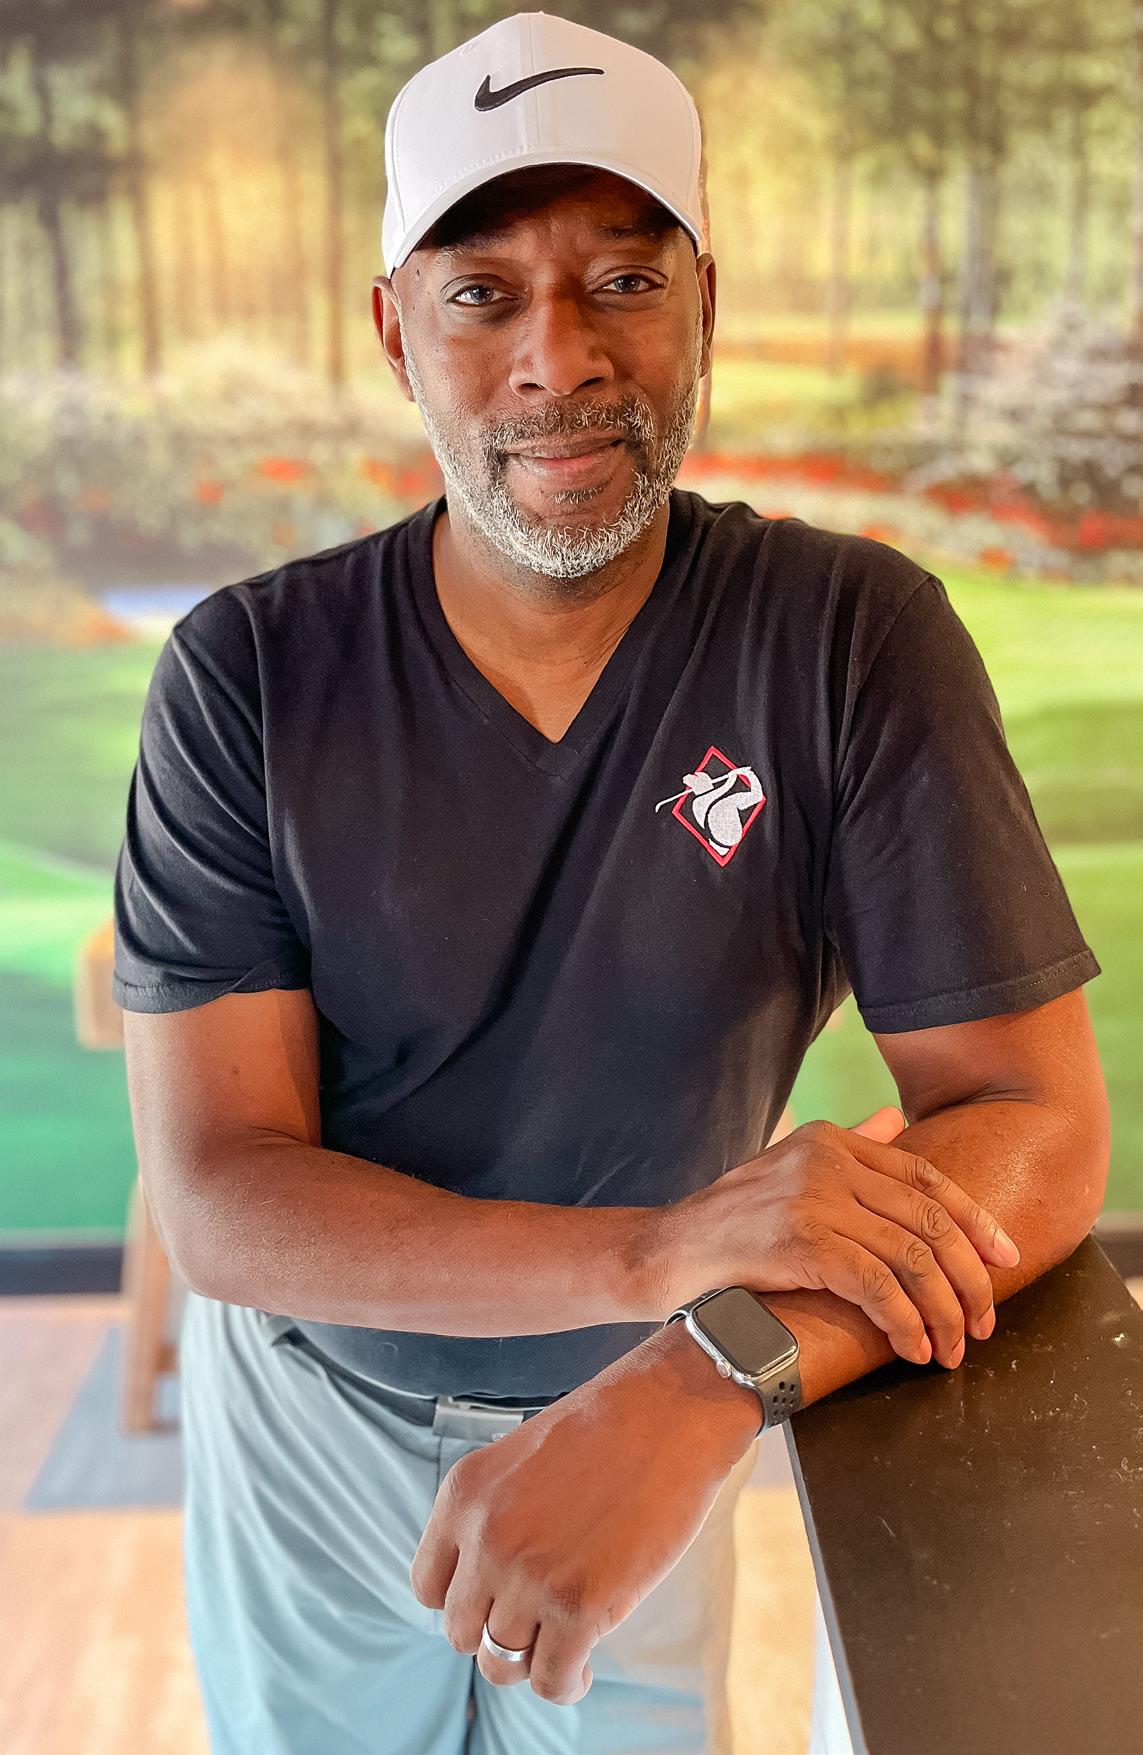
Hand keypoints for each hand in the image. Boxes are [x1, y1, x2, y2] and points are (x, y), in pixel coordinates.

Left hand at [409, 1335, 748, 1707]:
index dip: (464, 1601)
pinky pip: (551, 1680)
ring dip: (532, 1661)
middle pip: (461, 1631)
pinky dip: (566, 1683)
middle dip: (496, 1633)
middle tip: (535, 1621)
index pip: (428, 1587)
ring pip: (501, 1663)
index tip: (494, 1600)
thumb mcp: (521, 1457)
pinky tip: (584, 1666)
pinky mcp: (580, 1607)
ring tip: (561, 1646)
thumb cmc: (609, 1426)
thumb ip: (496, 1514)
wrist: (671, 1411)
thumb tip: (493, 1580)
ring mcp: (529, 1576)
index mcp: (464, 1495)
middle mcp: (485, 1539)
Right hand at [656, 1106, 1020, 1369]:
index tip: (1007, 1258)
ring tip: (951, 1348)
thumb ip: (847, 1149)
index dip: (975, 1220)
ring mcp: (814, 1197)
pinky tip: (912, 1348)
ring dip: (942, 1311)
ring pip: (911, 1257)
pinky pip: (878, 1285)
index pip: (925, 1177)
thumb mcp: (789, 1170)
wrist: (664, 1253)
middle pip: (929, 1219)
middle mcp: (828, 1160)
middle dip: (968, 1277)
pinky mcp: (801, 1241)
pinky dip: (905, 1321)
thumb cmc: (730, 1225)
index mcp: (831, 1141)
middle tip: (983, 1321)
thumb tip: (895, 1123)